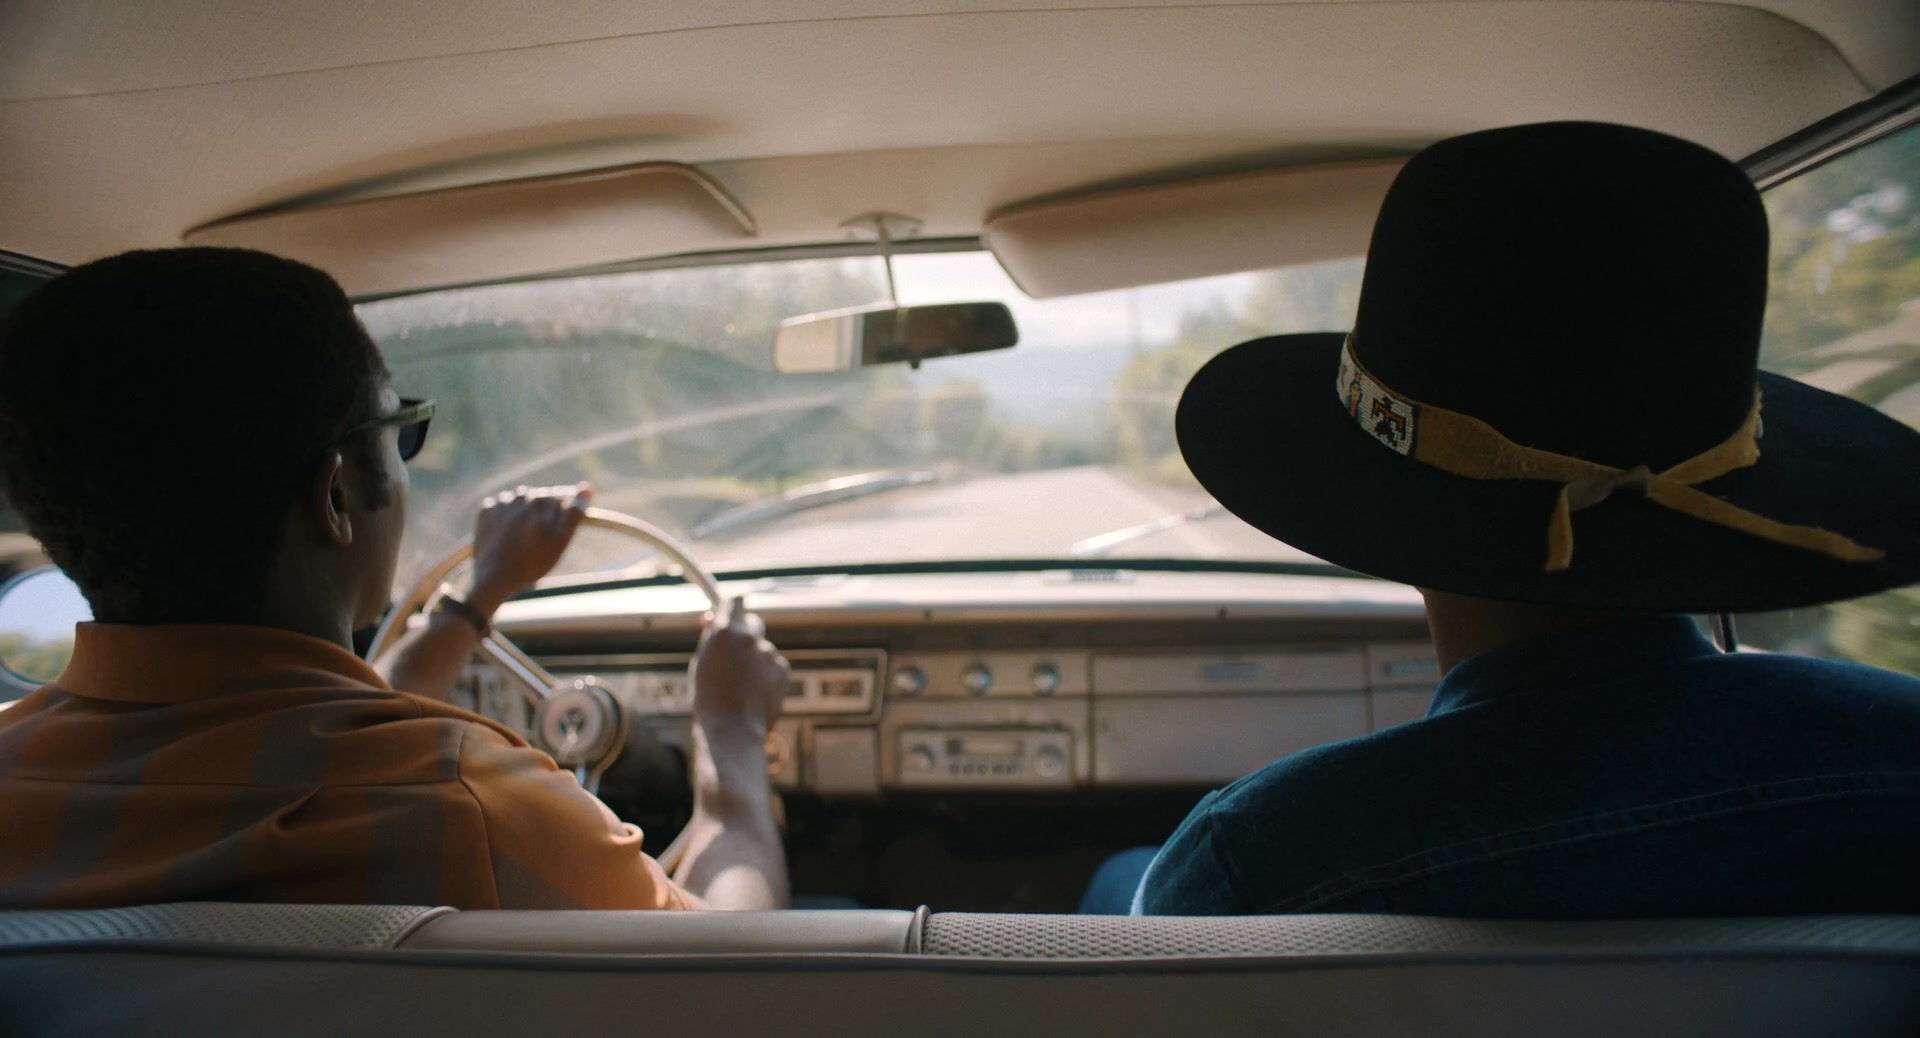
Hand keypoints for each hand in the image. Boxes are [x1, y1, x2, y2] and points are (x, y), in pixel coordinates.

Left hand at [468, 483, 592, 615]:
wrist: (494, 577)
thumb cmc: (532, 562)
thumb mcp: (561, 540)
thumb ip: (574, 513)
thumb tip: (587, 488)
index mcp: (542, 500)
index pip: (562, 499)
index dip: (564, 516)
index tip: (559, 534)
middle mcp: (521, 495)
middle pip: (540, 500)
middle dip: (543, 515)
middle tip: (540, 541)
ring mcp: (501, 502)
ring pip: (520, 503)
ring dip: (524, 515)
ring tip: (523, 539)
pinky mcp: (485, 512)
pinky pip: (501, 508)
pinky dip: (505, 517)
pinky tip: (507, 535)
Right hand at [689, 596, 789, 739]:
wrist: (731, 729)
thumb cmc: (709, 697)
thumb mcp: (701, 662)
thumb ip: (711, 638)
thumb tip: (713, 618)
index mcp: (725, 632)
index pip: (735, 601)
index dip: (734, 607)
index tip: (732, 612)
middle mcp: (749, 637)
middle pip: (753, 621)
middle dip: (746, 632)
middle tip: (736, 651)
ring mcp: (768, 652)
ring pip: (762, 648)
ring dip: (755, 659)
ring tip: (741, 685)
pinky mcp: (783, 668)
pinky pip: (774, 664)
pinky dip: (767, 674)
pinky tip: (755, 692)